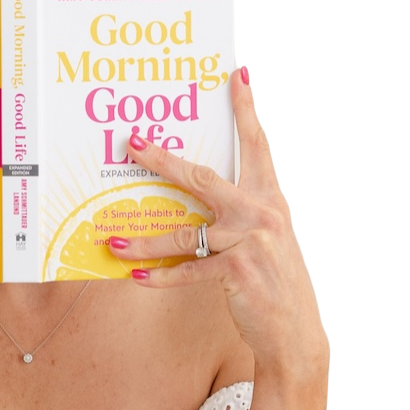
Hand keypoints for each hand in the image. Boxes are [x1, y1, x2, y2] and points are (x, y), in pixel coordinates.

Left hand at [106, 68, 330, 382]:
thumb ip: (242, 215)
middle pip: (202, 177)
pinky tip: (136, 275)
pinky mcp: (238, 270)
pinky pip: (187, 269)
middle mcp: (262, 213)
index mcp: (271, 200)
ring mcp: (250, 240)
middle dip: (162, 160)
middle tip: (132, 142)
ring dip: (144, 238)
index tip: (236, 75)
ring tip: (113, 239)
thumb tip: (199, 198)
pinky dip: (160, 274)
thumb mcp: (269, 241)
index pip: (258, 146)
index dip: (246, 109)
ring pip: (182, 232)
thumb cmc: (275, 285)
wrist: (297, 334)